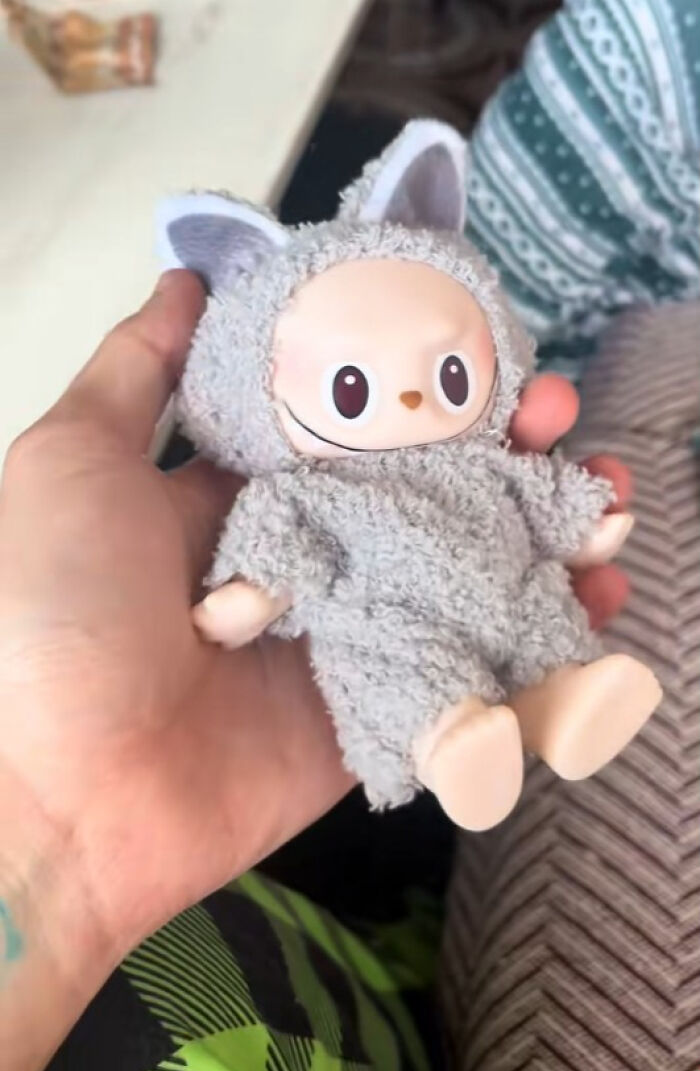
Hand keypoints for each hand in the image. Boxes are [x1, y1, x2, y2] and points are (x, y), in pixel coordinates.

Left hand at [0, 273, 628, 1070]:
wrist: (63, 791)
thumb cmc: (55, 609)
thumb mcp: (72, 461)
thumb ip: (139, 371)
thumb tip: (187, 279)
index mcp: (248, 488)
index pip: (357, 415)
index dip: (422, 376)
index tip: (484, 341)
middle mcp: (312, 550)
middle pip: (430, 485)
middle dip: (503, 444)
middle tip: (555, 415)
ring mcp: (353, 630)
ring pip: (468, 567)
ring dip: (542, 529)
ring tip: (602, 501)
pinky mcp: (383, 708)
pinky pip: (477, 663)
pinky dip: (545, 636)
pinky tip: (599, 598)